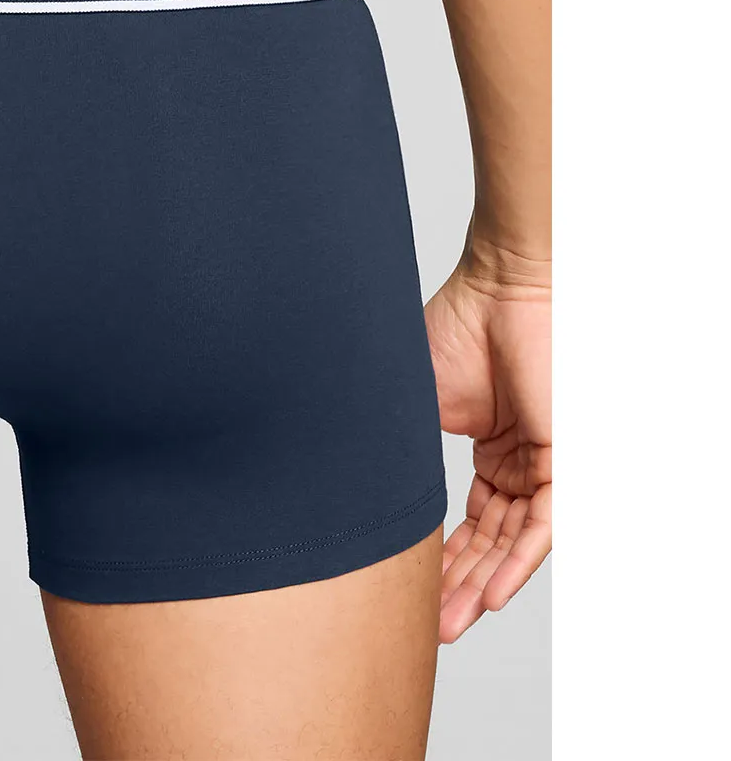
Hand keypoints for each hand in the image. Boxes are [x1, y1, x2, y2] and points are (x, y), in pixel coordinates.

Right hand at [424, 244, 550, 642]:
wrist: (499, 288)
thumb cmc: (457, 328)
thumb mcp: (415, 405)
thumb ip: (401, 449)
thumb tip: (352, 481)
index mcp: (486, 451)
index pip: (465, 522)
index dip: (439, 559)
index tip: (408, 588)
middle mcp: (516, 464)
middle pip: (489, 543)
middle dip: (459, 586)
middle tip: (429, 623)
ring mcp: (540, 464)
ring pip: (514, 543)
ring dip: (484, 585)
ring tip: (451, 622)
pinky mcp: (561, 458)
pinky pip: (543, 525)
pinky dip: (517, 562)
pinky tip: (492, 595)